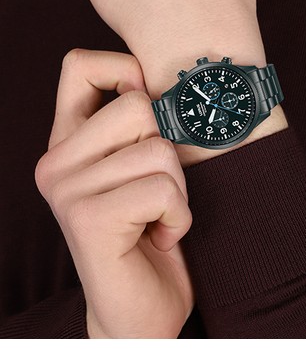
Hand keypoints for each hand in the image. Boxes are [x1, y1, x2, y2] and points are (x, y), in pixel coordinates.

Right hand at [35, 49, 193, 337]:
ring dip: (176, 189)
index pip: (79, 65)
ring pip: (159, 149)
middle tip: (155, 191)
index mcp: (67, 141)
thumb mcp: (141, 166)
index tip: (148, 114)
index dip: (125, 71)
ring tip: (156, 219)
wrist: (140, 312)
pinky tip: (159, 238)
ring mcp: (66, 189)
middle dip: (167, 150)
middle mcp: (56, 161)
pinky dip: (178, 217)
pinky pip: (163, 189)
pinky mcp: (87, 219)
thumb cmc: (151, 229)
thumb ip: (137, 123)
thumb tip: (152, 80)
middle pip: (138, 105)